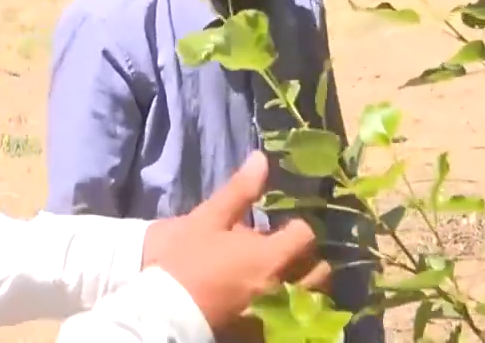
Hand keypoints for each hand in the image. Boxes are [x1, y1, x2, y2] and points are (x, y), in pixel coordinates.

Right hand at [142, 152, 329, 337]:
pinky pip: (293, 319)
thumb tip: (262, 159)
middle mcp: (281, 288)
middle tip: (288, 252)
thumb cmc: (185, 258)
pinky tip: (273, 300)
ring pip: (310, 299)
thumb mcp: (209, 218)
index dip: (297, 227)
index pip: (305, 236)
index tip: (284, 226)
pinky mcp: (263, 332)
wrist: (164, 308)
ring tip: (283, 277)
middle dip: (309, 258)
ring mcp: (275, 314)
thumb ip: (240, 190)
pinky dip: (292, 307)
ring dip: (305, 284)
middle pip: (319, 272)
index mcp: (271, 257)